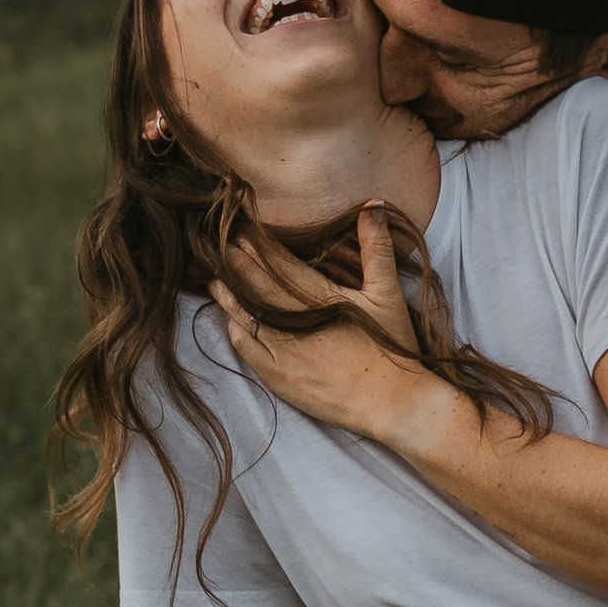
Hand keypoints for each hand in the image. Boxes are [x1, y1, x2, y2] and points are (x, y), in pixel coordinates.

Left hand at [212, 203, 441, 447]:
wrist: (391, 402)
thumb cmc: (393, 347)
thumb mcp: (388, 293)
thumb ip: (377, 247)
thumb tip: (373, 204)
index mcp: (321, 297)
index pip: (280, 264)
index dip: (258, 246)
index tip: (240, 229)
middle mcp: (296, 321)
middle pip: (258, 286)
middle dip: (237, 265)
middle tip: (218, 246)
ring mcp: (285, 351)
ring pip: (247, 317)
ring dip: (229, 297)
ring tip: (215, 281)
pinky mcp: (281, 378)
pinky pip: (249, 351)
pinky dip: (238, 334)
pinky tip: (231, 323)